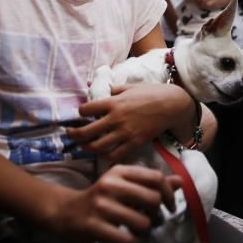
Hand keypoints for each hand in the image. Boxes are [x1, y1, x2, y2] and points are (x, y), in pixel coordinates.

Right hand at [51, 165, 181, 242]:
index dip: (169, 193)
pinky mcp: (94, 226)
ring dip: (146, 230)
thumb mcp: (124, 184)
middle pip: (153, 199)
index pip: (156, 178)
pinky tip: (130, 239)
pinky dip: (134, 242)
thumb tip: (180, 181)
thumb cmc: (102, 197)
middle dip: (158, 214)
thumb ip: (151, 183)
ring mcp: (101, 206)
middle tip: (153, 219)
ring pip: (143, 222)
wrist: (66, 212)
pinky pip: (128, 240)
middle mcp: (110, 185)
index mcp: (119, 171)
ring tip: (138, 229)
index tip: (170, 205)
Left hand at [67, 83, 193, 161]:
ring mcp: (124, 132)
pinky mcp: (134, 142)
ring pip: (97, 146)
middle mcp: (115, 118)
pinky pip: (115, 154)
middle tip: (70, 135)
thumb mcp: (131, 87)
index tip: (81, 114)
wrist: (171, 105)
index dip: (80, 112)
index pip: (86, 109)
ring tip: (84, 146)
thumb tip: (106, 90)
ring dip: (87, 147)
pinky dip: (106, 156)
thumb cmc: (152, 93)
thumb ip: (116, 89)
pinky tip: (104, 153)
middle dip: (74, 135)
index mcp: (113, 102)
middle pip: (86, 131)